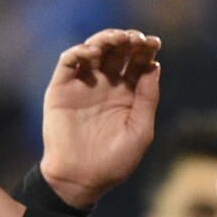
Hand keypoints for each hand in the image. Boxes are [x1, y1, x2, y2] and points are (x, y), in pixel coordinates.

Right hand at [41, 29, 162, 208]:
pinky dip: (80, 51)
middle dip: (128, 40)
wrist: (80, 179)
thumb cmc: (114, 161)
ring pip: (94, 50)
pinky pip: (69, 62)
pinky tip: (93, 51)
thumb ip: (147, 99)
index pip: (138, 63)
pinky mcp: (62, 88)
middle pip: (118, 52)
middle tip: (136, 38)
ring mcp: (84, 84)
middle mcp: (106, 85)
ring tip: (117, 38)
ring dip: (106, 39)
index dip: (146, 50)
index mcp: (128, 94)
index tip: (155, 43)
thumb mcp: (140, 130)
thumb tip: (154, 66)